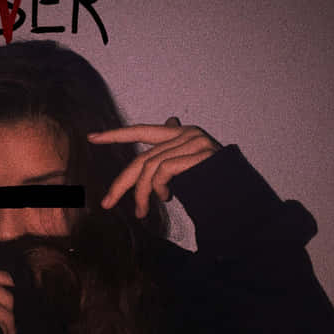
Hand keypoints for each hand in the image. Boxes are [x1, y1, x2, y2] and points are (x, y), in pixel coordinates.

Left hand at [87, 117, 220, 218]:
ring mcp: (193, 142)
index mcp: (181, 134)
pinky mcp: (198, 155)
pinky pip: (164, 171)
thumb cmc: (213, 185)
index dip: (116, 135)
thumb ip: (172, 150)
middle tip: (107, 203)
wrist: (242, 195)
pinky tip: (166, 198)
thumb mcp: (187, 166)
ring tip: (142, 212)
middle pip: (142, 158)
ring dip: (142, 194)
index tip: (92, 138)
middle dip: (122, 183)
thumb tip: (169, 121)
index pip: (141, 131)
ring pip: (150, 168)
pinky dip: (158, 188)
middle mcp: (186, 134)